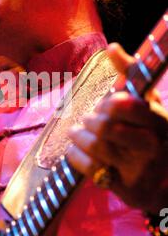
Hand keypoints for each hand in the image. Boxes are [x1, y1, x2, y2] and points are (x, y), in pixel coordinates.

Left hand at [66, 43, 167, 213]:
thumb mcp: (149, 106)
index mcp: (162, 124)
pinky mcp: (124, 188)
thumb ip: (132, 75)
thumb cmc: (153, 135)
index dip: (110, 103)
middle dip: (91, 119)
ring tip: (76, 131)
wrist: (165, 183)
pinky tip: (75, 149)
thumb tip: (112, 47)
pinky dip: (75, 155)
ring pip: (95, 146)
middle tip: (88, 118)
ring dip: (78, 135)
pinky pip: (89, 168)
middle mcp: (153, 148)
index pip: (129, 106)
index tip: (108, 104)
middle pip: (107, 127)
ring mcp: (139, 171)